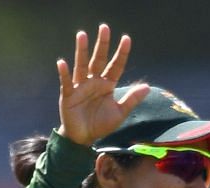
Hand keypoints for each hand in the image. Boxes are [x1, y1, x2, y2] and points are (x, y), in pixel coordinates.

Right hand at [56, 24, 147, 146]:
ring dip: (82, 51)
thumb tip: (147, 87)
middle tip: (104, 27)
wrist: (83, 138)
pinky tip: (62, 63)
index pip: (116, 66)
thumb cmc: (101, 124)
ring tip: (82, 35)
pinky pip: (65, 82)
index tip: (126, 39)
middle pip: (98, 60)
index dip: (121, 53)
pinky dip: (64, 73)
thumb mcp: (119, 113)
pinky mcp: (68, 95)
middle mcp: (94, 81)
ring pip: (82, 66)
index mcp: (107, 85)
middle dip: (102, 44)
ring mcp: (80, 87)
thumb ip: (132, 100)